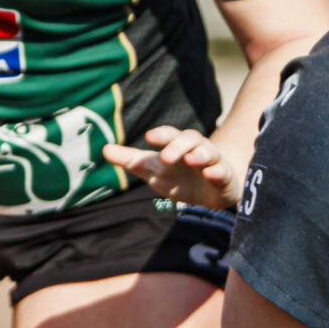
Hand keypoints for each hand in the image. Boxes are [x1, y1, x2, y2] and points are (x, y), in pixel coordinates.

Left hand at [103, 125, 237, 210]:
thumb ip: (130, 160)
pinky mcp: (224, 179)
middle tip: (165, 156)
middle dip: (178, 145)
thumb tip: (104, 149)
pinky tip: (211, 174)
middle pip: (189, 139)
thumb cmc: (178, 176)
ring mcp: (212, 163)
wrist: (211, 191)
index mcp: (176, 146)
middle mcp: (195, 150)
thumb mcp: (152, 170)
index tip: (149, 137)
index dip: (160, 135)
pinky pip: (222, 173)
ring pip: (209, 153)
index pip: (169, 135)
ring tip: (191, 160)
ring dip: (200, 155)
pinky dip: (217, 172)